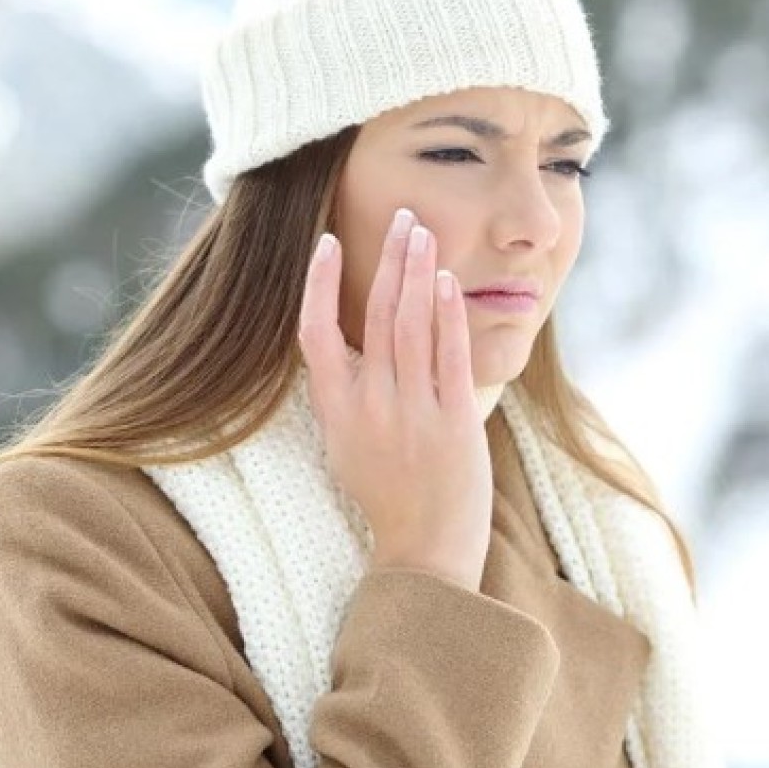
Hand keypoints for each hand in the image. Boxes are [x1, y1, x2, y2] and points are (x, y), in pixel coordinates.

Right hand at [297, 209, 491, 592]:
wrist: (425, 552)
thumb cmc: (389, 497)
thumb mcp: (348, 446)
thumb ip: (348, 396)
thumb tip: (352, 348)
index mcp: (336, 412)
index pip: (315, 333)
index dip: (319, 284)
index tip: (328, 243)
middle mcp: (370, 406)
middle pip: (375, 314)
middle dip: (388, 258)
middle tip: (401, 215)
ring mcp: (412, 412)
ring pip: (410, 324)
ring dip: (418, 271)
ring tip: (423, 231)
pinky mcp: (454, 420)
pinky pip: (448, 355)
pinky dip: (446, 314)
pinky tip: (446, 281)